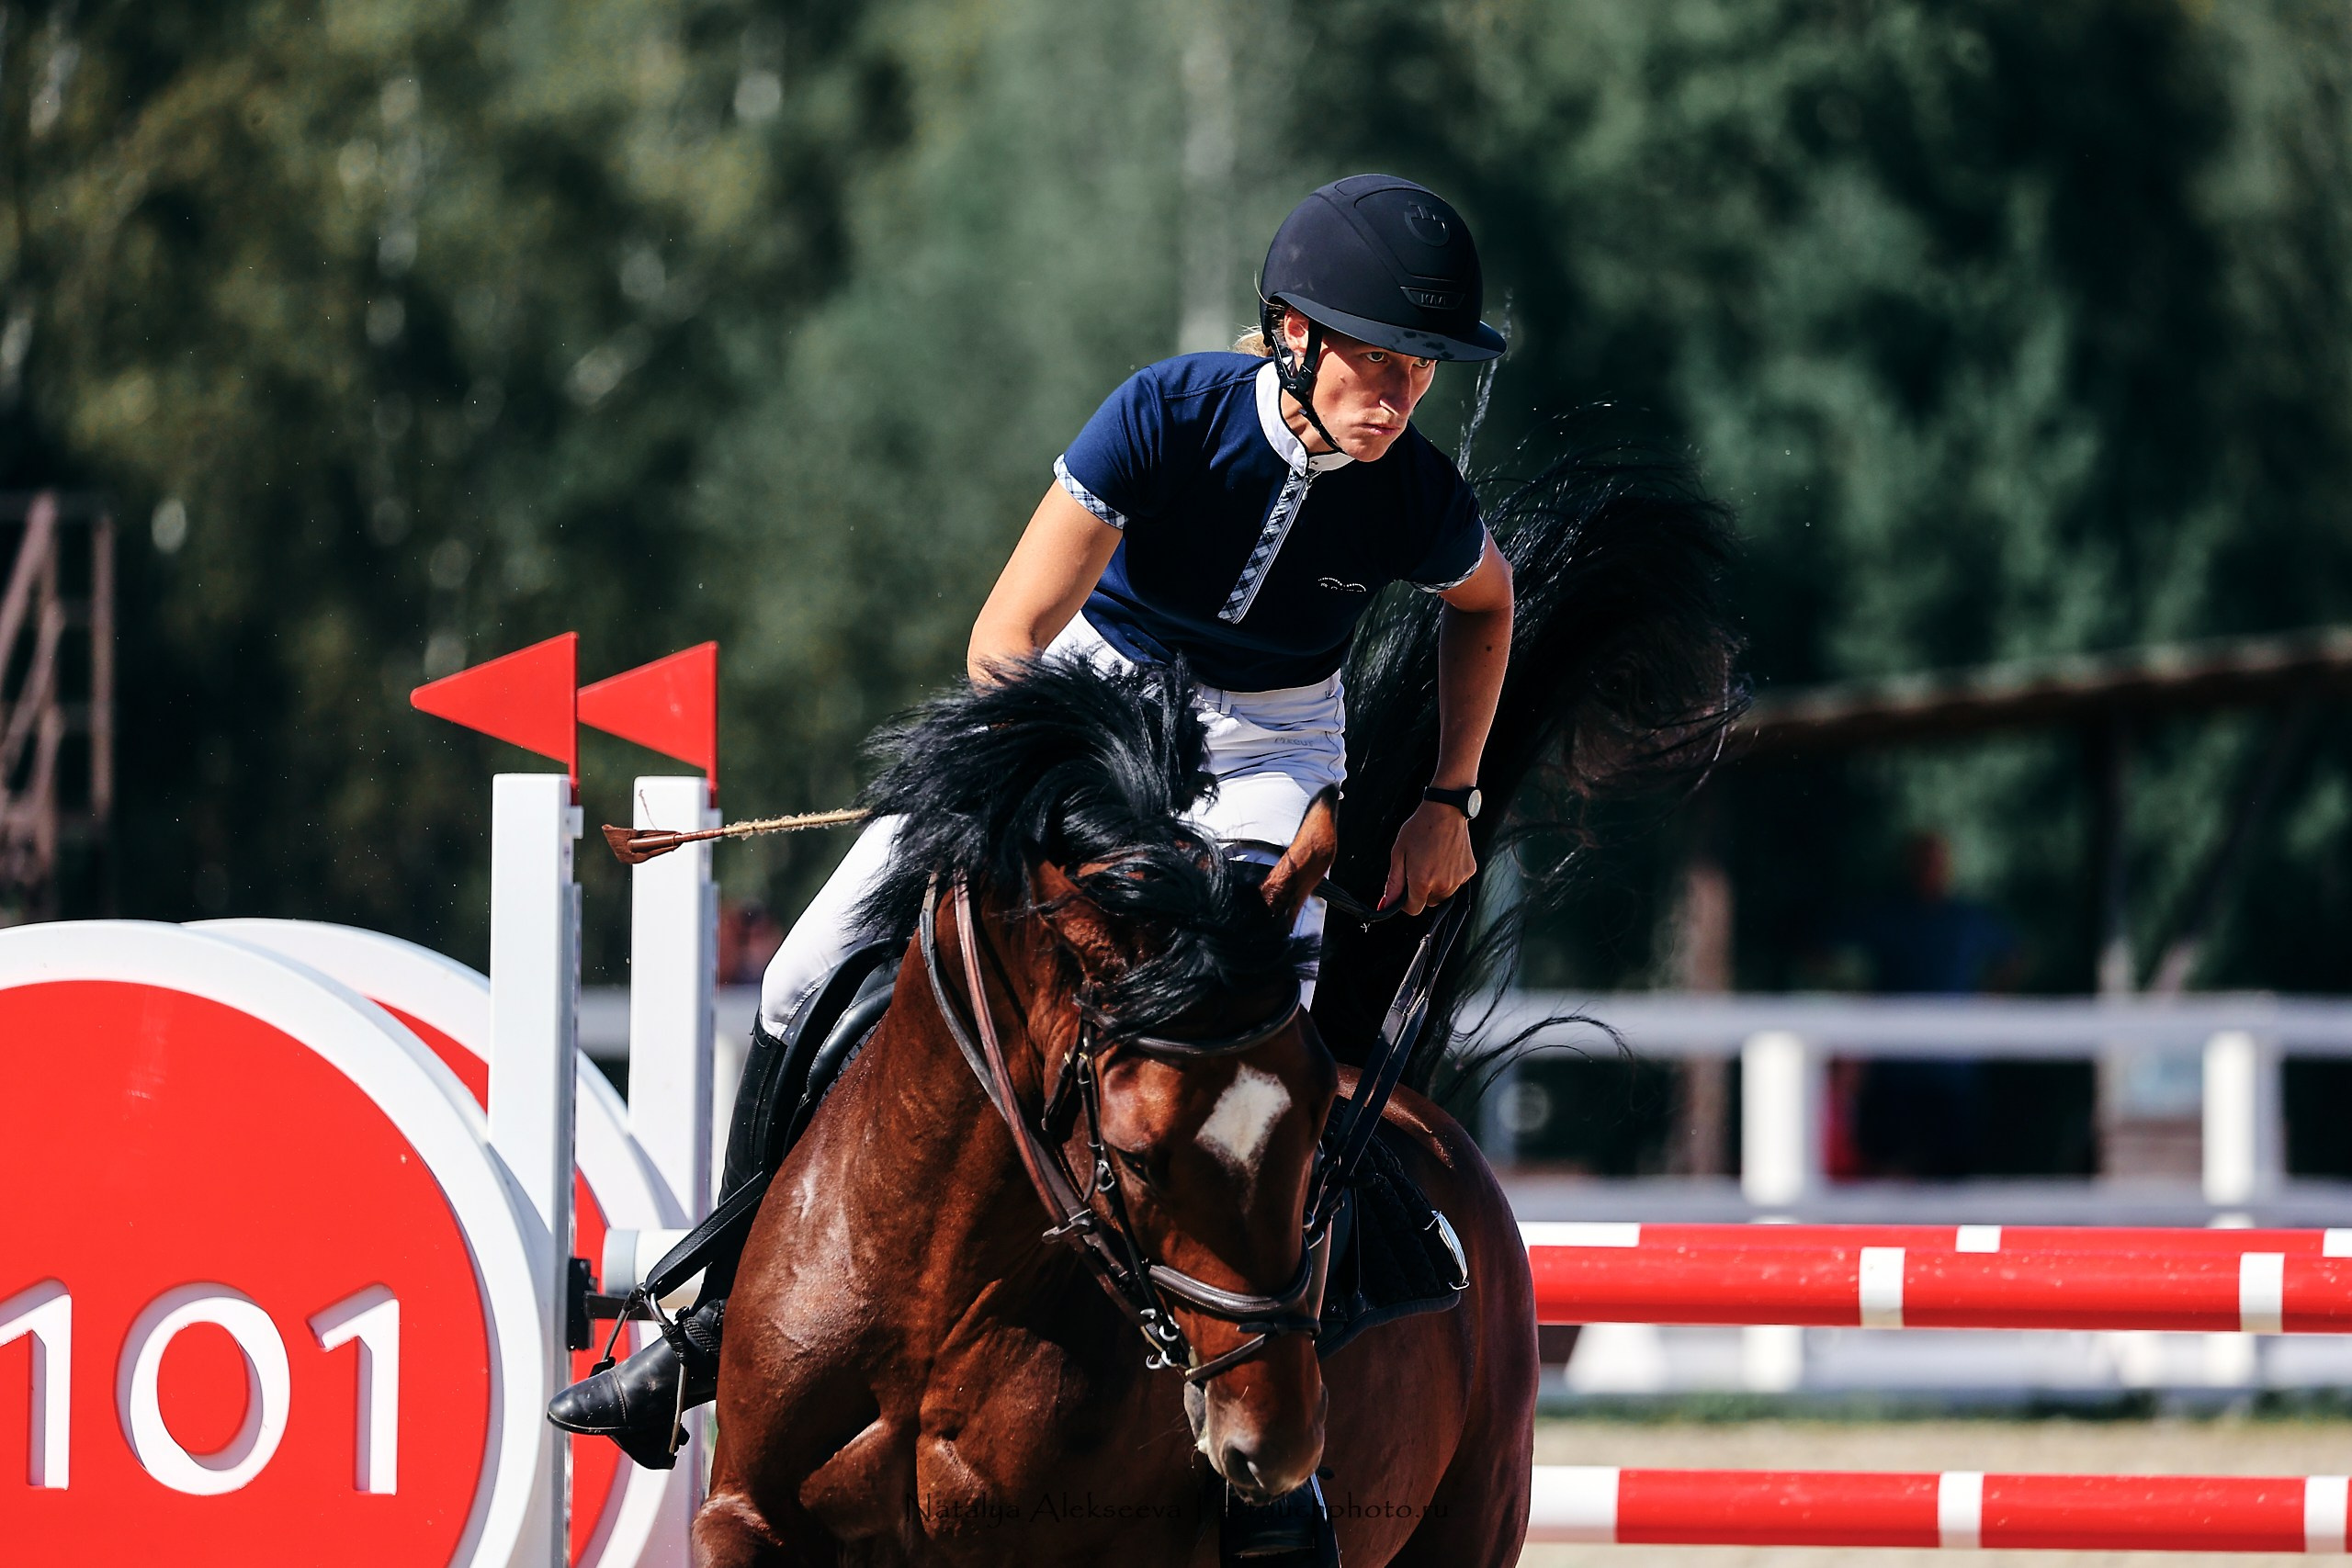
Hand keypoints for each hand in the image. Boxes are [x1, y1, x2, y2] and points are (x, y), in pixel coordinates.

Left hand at [1381, 800, 1476, 914]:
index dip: (1406, 901)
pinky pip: (1456, 882)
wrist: (1445, 810)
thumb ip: (1393, 883)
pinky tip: (1445, 857)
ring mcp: (1458, 879)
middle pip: (1429, 902)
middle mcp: (1442, 885)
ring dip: (1437, 884)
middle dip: (1422, 891)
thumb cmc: (1420, 828)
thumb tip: (1386, 905)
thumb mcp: (1399, 853)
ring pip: (1444, 894)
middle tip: (1419, 867)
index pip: (1413, 909)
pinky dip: (1450, 875)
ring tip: (1433, 860)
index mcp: (1422, 882)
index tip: (1405, 888)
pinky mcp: (1469, 871)